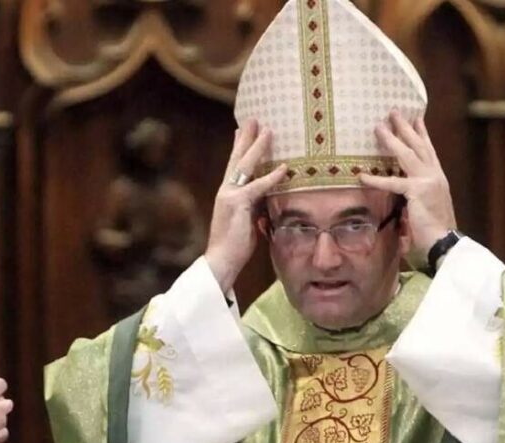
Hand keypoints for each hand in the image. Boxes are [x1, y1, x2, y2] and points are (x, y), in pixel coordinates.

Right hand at [205, 120, 287, 291]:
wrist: (221, 260)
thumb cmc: (235, 246)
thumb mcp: (247, 222)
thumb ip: (254, 209)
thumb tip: (266, 204)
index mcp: (227, 194)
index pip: (234, 166)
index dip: (238, 147)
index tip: (241, 130)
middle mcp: (226, 190)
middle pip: (237, 159)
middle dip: (246, 138)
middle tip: (252, 119)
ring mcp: (230, 196)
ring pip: (245, 166)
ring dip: (258, 147)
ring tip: (268, 130)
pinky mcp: (238, 205)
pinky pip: (258, 187)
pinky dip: (272, 177)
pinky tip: (284, 167)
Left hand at [360, 110, 456, 259]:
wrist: (446, 243)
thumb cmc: (436, 231)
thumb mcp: (426, 208)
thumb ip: (415, 198)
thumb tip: (401, 199)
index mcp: (438, 179)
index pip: (429, 151)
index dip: (422, 134)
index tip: (417, 118)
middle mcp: (435, 175)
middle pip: (419, 146)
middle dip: (406, 128)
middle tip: (394, 112)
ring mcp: (428, 181)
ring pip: (407, 154)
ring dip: (392, 139)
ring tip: (379, 127)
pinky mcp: (418, 191)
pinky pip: (393, 182)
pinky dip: (376, 180)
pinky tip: (362, 176)